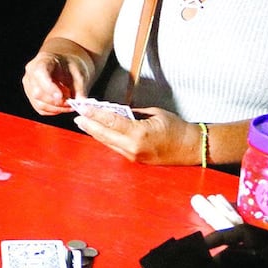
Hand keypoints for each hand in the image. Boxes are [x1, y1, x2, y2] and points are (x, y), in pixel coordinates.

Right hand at [22, 50, 91, 115]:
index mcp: (42, 60)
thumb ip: (80, 89)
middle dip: (56, 101)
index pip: (40, 73)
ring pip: (39, 103)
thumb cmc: (71, 67)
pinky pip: (41, 109)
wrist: (67, 67)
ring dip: (57, 108)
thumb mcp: (79, 74)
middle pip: (38, 92)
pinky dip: (54, 110)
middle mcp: (31, 73)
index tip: (61, 96)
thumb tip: (82, 103)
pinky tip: (64, 107)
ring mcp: (29, 86)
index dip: (49, 87)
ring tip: (70, 104)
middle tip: (71, 102)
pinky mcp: (32, 98)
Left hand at [72, 105, 193, 164]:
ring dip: (95, 132)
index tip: (83, 107)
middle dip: (89, 124)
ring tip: (83, 122)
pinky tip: (99, 132)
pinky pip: (115, 147)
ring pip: (107, 142)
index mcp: (139, 133)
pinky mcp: (134, 160)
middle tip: (77, 114)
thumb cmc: (176, 128)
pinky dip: (105, 138)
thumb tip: (115, 110)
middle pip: (104, 135)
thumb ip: (132, 113)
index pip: (111, 122)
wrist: (190, 148)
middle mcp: (133, 147)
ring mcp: (133, 156)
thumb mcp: (153, 114)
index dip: (95, 114)